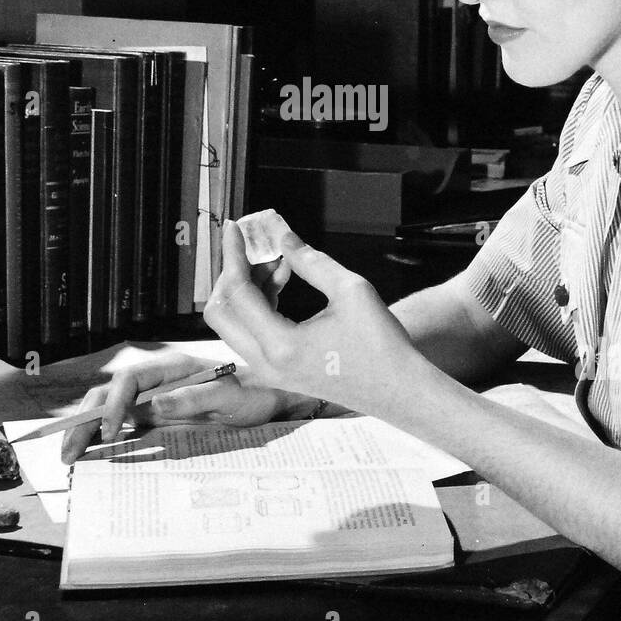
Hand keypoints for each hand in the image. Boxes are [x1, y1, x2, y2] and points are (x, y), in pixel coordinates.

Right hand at [59, 351, 293, 463]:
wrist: (268, 400)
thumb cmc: (253, 395)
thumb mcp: (231, 396)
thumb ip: (196, 398)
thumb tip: (155, 405)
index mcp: (172, 369)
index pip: (129, 381)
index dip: (113, 403)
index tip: (107, 429)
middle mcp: (157, 382)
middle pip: (109, 394)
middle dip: (85, 419)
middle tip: (68, 451)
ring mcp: (154, 399)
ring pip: (109, 409)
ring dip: (86, 429)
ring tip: (70, 456)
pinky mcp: (156, 418)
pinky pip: (124, 426)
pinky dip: (103, 438)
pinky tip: (91, 455)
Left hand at [202, 221, 422, 415]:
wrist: (399, 391)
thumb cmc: (381, 344)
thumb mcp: (351, 290)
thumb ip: (311, 261)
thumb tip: (283, 238)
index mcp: (280, 345)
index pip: (237, 292)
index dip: (233, 255)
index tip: (235, 228)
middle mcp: (266, 364)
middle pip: (221, 313)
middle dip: (232, 273)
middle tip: (255, 248)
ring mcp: (270, 372)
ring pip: (234, 323)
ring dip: (246, 288)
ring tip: (279, 262)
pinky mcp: (279, 372)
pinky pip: (251, 333)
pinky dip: (258, 304)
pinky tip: (283, 282)